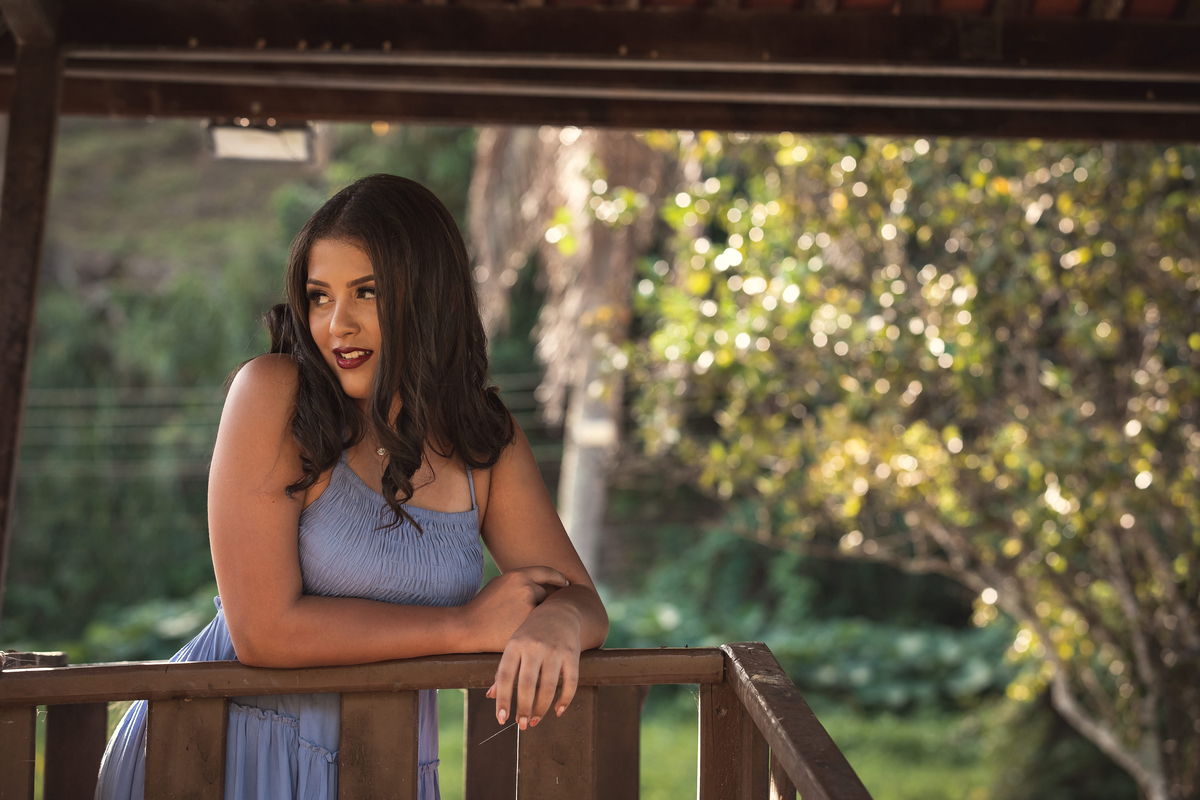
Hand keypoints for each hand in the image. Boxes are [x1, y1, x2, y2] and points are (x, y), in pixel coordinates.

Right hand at [462, 566, 568, 651]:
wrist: (469, 627)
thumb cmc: (483, 607)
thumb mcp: (500, 584)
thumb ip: (520, 582)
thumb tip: (540, 585)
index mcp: (518, 575)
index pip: (547, 572)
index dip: (558, 577)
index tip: (565, 584)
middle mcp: (527, 587)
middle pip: (545, 595)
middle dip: (538, 605)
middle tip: (522, 614)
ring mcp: (529, 607)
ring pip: (541, 612)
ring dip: (534, 618)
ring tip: (513, 623)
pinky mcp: (529, 625)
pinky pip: (538, 626)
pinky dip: (533, 629)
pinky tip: (519, 632)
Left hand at [486, 595, 582, 730]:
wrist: (560, 612)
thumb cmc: (531, 633)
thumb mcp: (514, 646)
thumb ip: (503, 670)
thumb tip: (491, 696)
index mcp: (515, 645)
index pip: (506, 677)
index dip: (503, 700)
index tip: (501, 719)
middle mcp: (535, 647)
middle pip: (527, 685)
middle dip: (523, 709)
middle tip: (521, 726)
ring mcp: (555, 650)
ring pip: (548, 687)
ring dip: (541, 709)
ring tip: (535, 721)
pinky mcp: (573, 654)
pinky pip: (571, 682)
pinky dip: (565, 700)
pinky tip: (557, 711)